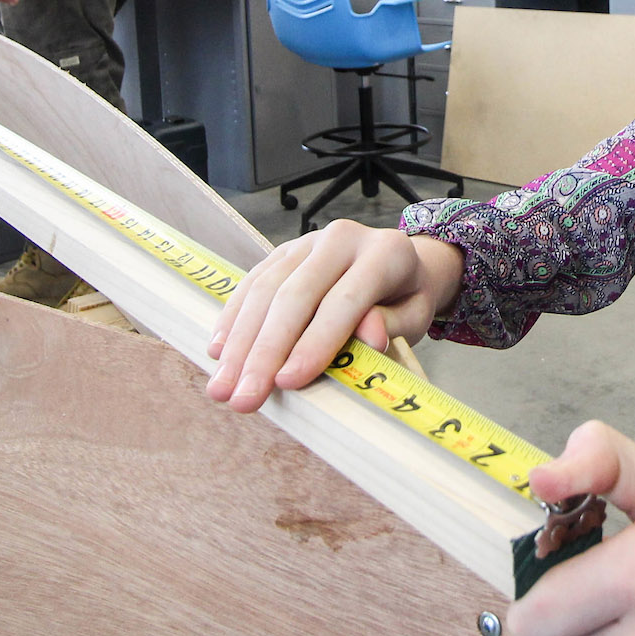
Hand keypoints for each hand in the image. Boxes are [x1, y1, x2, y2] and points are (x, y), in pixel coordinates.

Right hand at [205, 219, 462, 411]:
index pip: (343, 301)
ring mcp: (307, 241)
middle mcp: (341, 238)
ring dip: (239, 344)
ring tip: (222, 387)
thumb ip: (392, 325)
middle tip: (243, 398)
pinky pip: (251, 283)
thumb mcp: (415, 315)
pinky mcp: (283, 251)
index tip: (287, 382)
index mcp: (384, 253)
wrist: (403, 263)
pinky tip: (219, 352)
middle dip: (264, 352)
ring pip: (264, 290)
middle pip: (294, 296)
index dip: (314, 343)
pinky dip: (233, 320)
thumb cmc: (408, 298)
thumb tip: (367, 337)